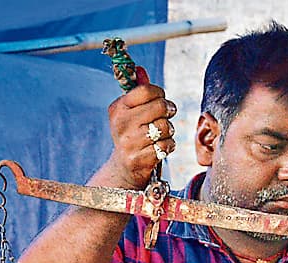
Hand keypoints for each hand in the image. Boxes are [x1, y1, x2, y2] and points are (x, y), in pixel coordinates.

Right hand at [102, 67, 177, 188]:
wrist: (124, 169)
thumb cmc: (132, 135)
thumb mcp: (130, 112)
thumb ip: (138, 92)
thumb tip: (140, 69)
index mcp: (118, 107)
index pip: (147, 90)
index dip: (160, 94)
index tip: (160, 100)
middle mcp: (121, 123)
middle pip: (160, 107)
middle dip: (168, 112)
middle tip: (166, 117)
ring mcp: (129, 142)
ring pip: (166, 127)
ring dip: (169, 132)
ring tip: (160, 135)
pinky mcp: (139, 159)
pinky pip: (166, 146)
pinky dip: (168, 147)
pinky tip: (160, 148)